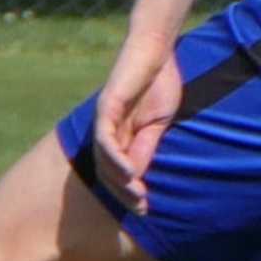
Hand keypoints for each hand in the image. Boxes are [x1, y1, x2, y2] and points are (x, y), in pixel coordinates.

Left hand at [91, 31, 183, 215]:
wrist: (155, 52)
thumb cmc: (157, 85)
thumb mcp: (156, 125)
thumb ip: (145, 148)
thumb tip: (136, 178)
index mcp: (118, 134)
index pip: (115, 171)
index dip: (127, 192)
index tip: (144, 209)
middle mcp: (106, 128)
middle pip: (105, 169)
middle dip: (122, 192)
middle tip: (141, 208)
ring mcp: (104, 117)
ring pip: (103, 157)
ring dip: (119, 180)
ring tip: (137, 195)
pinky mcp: (107, 105)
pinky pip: (105, 136)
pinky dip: (115, 157)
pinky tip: (128, 172)